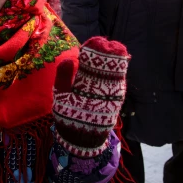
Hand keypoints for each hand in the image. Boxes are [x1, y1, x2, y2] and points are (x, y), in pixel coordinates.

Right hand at [53, 36, 128, 157]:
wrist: (85, 139)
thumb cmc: (70, 116)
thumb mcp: (61, 97)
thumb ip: (63, 77)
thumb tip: (70, 59)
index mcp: (86, 83)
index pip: (92, 60)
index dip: (92, 50)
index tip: (91, 43)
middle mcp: (103, 86)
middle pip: (107, 63)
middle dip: (106, 52)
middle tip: (102, 44)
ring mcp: (114, 92)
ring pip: (117, 70)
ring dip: (115, 59)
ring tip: (112, 49)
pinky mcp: (120, 98)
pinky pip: (121, 79)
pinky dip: (119, 70)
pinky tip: (116, 64)